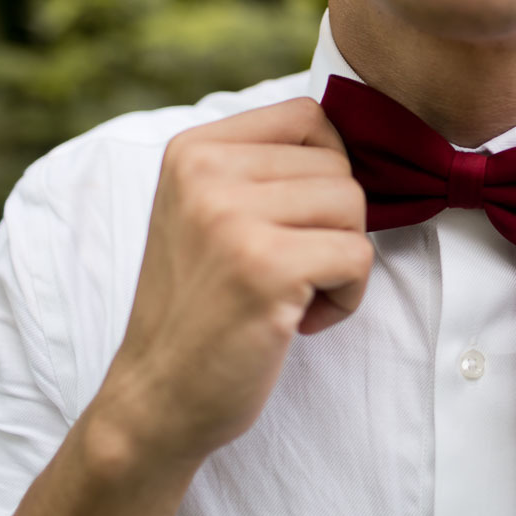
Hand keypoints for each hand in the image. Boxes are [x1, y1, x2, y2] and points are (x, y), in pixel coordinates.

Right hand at [96, 98, 372, 466]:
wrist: (157, 398)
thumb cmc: (201, 307)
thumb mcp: (208, 213)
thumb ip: (263, 168)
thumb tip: (352, 134)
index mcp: (193, 149)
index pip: (308, 117)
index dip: (327, 171)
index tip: (296, 222)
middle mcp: (205, 172)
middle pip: (339, 167)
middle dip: (333, 226)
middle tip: (287, 272)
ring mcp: (232, 217)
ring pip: (355, 207)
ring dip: (341, 261)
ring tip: (291, 295)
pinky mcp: (266, 267)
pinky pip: (358, 256)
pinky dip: (347, 297)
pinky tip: (299, 321)